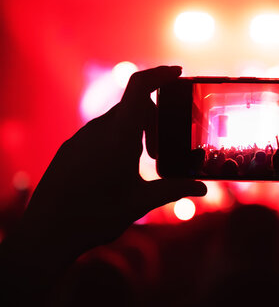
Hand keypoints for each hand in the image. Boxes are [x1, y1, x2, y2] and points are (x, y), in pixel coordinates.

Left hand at [17, 66, 205, 252]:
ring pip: (117, 120)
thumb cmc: (96, 216)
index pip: (140, 87)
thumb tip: (202, 188)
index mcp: (120, 135)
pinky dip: (118, 138)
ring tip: (142, 162)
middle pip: (133, 106)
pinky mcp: (72, 148)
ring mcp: (82, 137)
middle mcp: (99, 129)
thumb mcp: (141, 202)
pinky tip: (118, 168)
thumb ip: (174, 189)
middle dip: (154, 119)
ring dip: (135, 132)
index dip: (160, 73)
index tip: (178, 73)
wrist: (47, 233)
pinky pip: (100, 132)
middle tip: (160, 152)